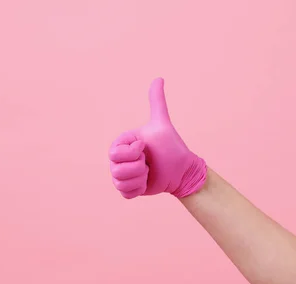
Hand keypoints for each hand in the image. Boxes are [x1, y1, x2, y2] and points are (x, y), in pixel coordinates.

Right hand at [108, 78, 206, 198]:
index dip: (132, 153)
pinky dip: (138, 189)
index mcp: (122, 144)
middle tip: (148, 161)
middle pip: (115, 169)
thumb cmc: (171, 147)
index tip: (145, 147)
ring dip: (139, 178)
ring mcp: (122, 175)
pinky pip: (125, 193)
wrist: (181, 171)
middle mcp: (118, 160)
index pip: (114, 153)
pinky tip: (147, 182)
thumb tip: (158, 78)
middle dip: (137, 167)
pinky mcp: (127, 189)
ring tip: (149, 172)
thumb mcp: (161, 123)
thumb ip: (156, 102)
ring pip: (120, 182)